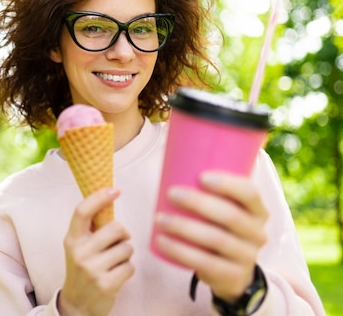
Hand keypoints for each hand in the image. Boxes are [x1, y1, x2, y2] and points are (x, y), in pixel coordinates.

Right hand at [58, 188, 134, 315]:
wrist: (77, 304)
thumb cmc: (83, 269)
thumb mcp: (78, 247)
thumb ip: (90, 229)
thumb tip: (109, 197)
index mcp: (72, 239)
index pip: (83, 211)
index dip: (99, 197)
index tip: (115, 190)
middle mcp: (79, 252)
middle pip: (116, 228)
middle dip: (123, 235)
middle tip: (117, 243)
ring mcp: (92, 269)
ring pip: (127, 248)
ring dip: (126, 255)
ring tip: (114, 263)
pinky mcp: (106, 285)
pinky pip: (130, 267)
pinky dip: (127, 270)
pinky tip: (116, 275)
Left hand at [153, 172, 268, 301]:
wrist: (232, 272)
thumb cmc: (219, 227)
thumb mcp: (224, 207)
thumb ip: (209, 186)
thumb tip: (176, 142)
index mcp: (258, 211)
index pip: (250, 193)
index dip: (228, 184)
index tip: (200, 176)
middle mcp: (258, 233)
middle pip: (230, 216)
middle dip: (198, 203)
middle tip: (171, 193)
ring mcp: (247, 256)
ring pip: (215, 240)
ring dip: (183, 227)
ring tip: (159, 218)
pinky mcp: (231, 275)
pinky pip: (205, 264)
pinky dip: (180, 252)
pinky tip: (162, 241)